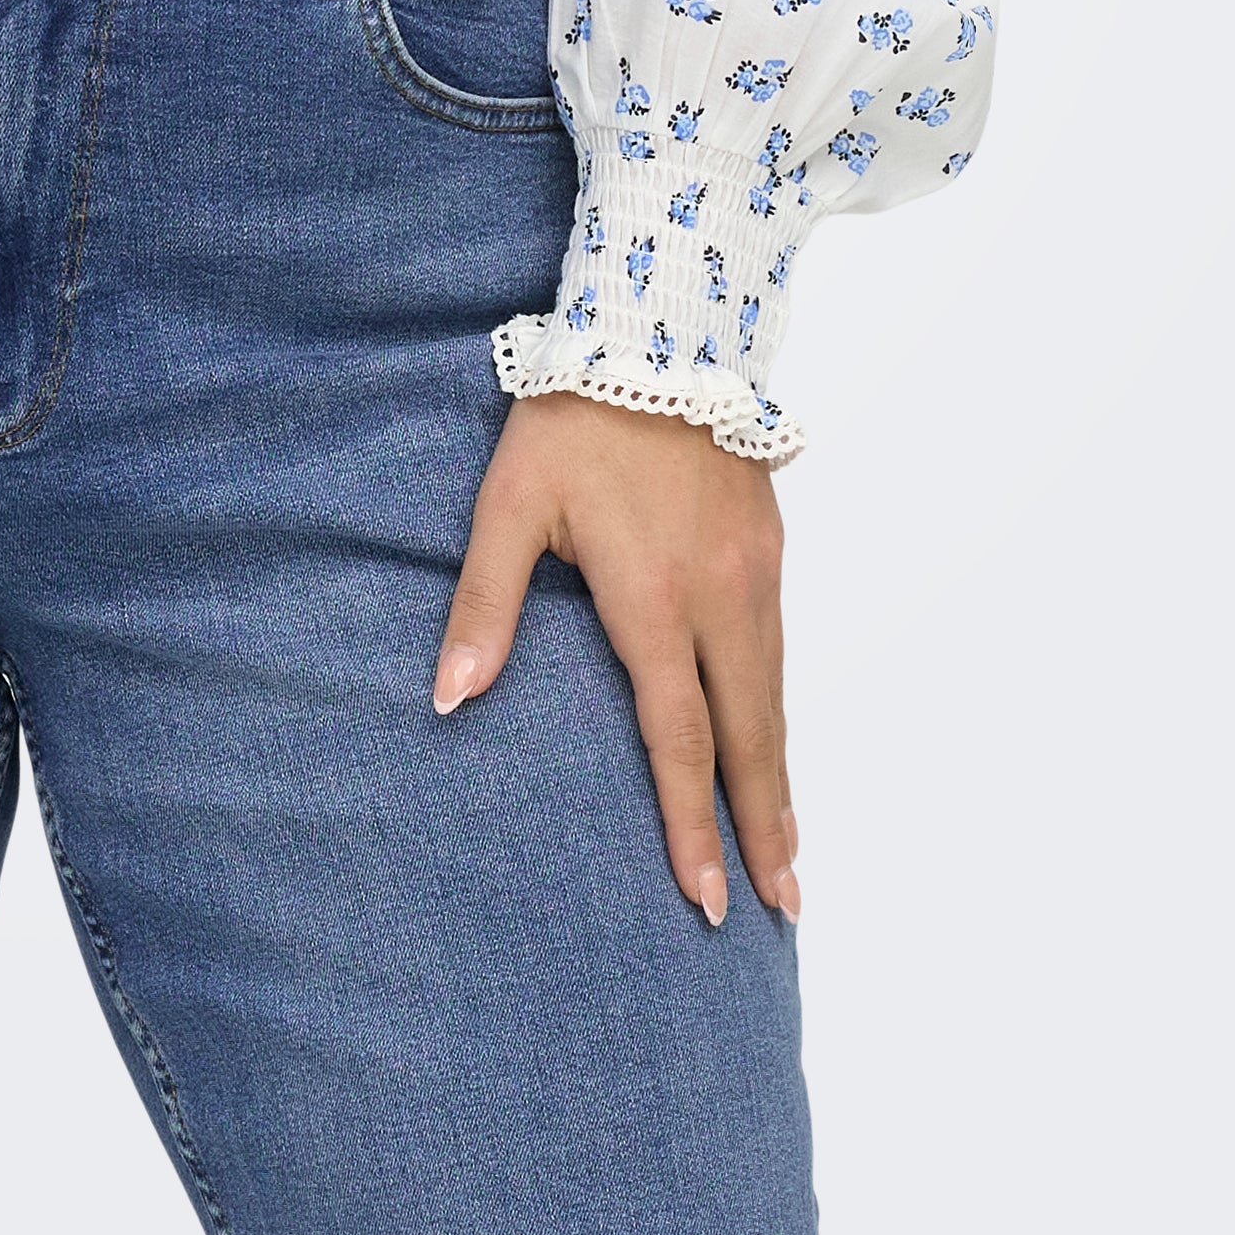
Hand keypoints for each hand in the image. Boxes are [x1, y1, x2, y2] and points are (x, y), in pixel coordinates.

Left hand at [433, 393, 798, 926]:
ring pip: (773, 696)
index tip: (703, 894)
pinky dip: (779, 711)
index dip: (689, 823)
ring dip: (780, 777)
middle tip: (781, 906)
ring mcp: (755, 571)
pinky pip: (779, 648)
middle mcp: (718, 597)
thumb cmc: (571, 418)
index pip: (678, 738)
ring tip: (787, 849)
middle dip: (764, 828)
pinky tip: (773, 741)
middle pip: (749, 738)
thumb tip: (448, 695)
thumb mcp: (510, 502)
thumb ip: (484, 602)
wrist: (657, 328)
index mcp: (652, 597)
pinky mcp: (769, 542)